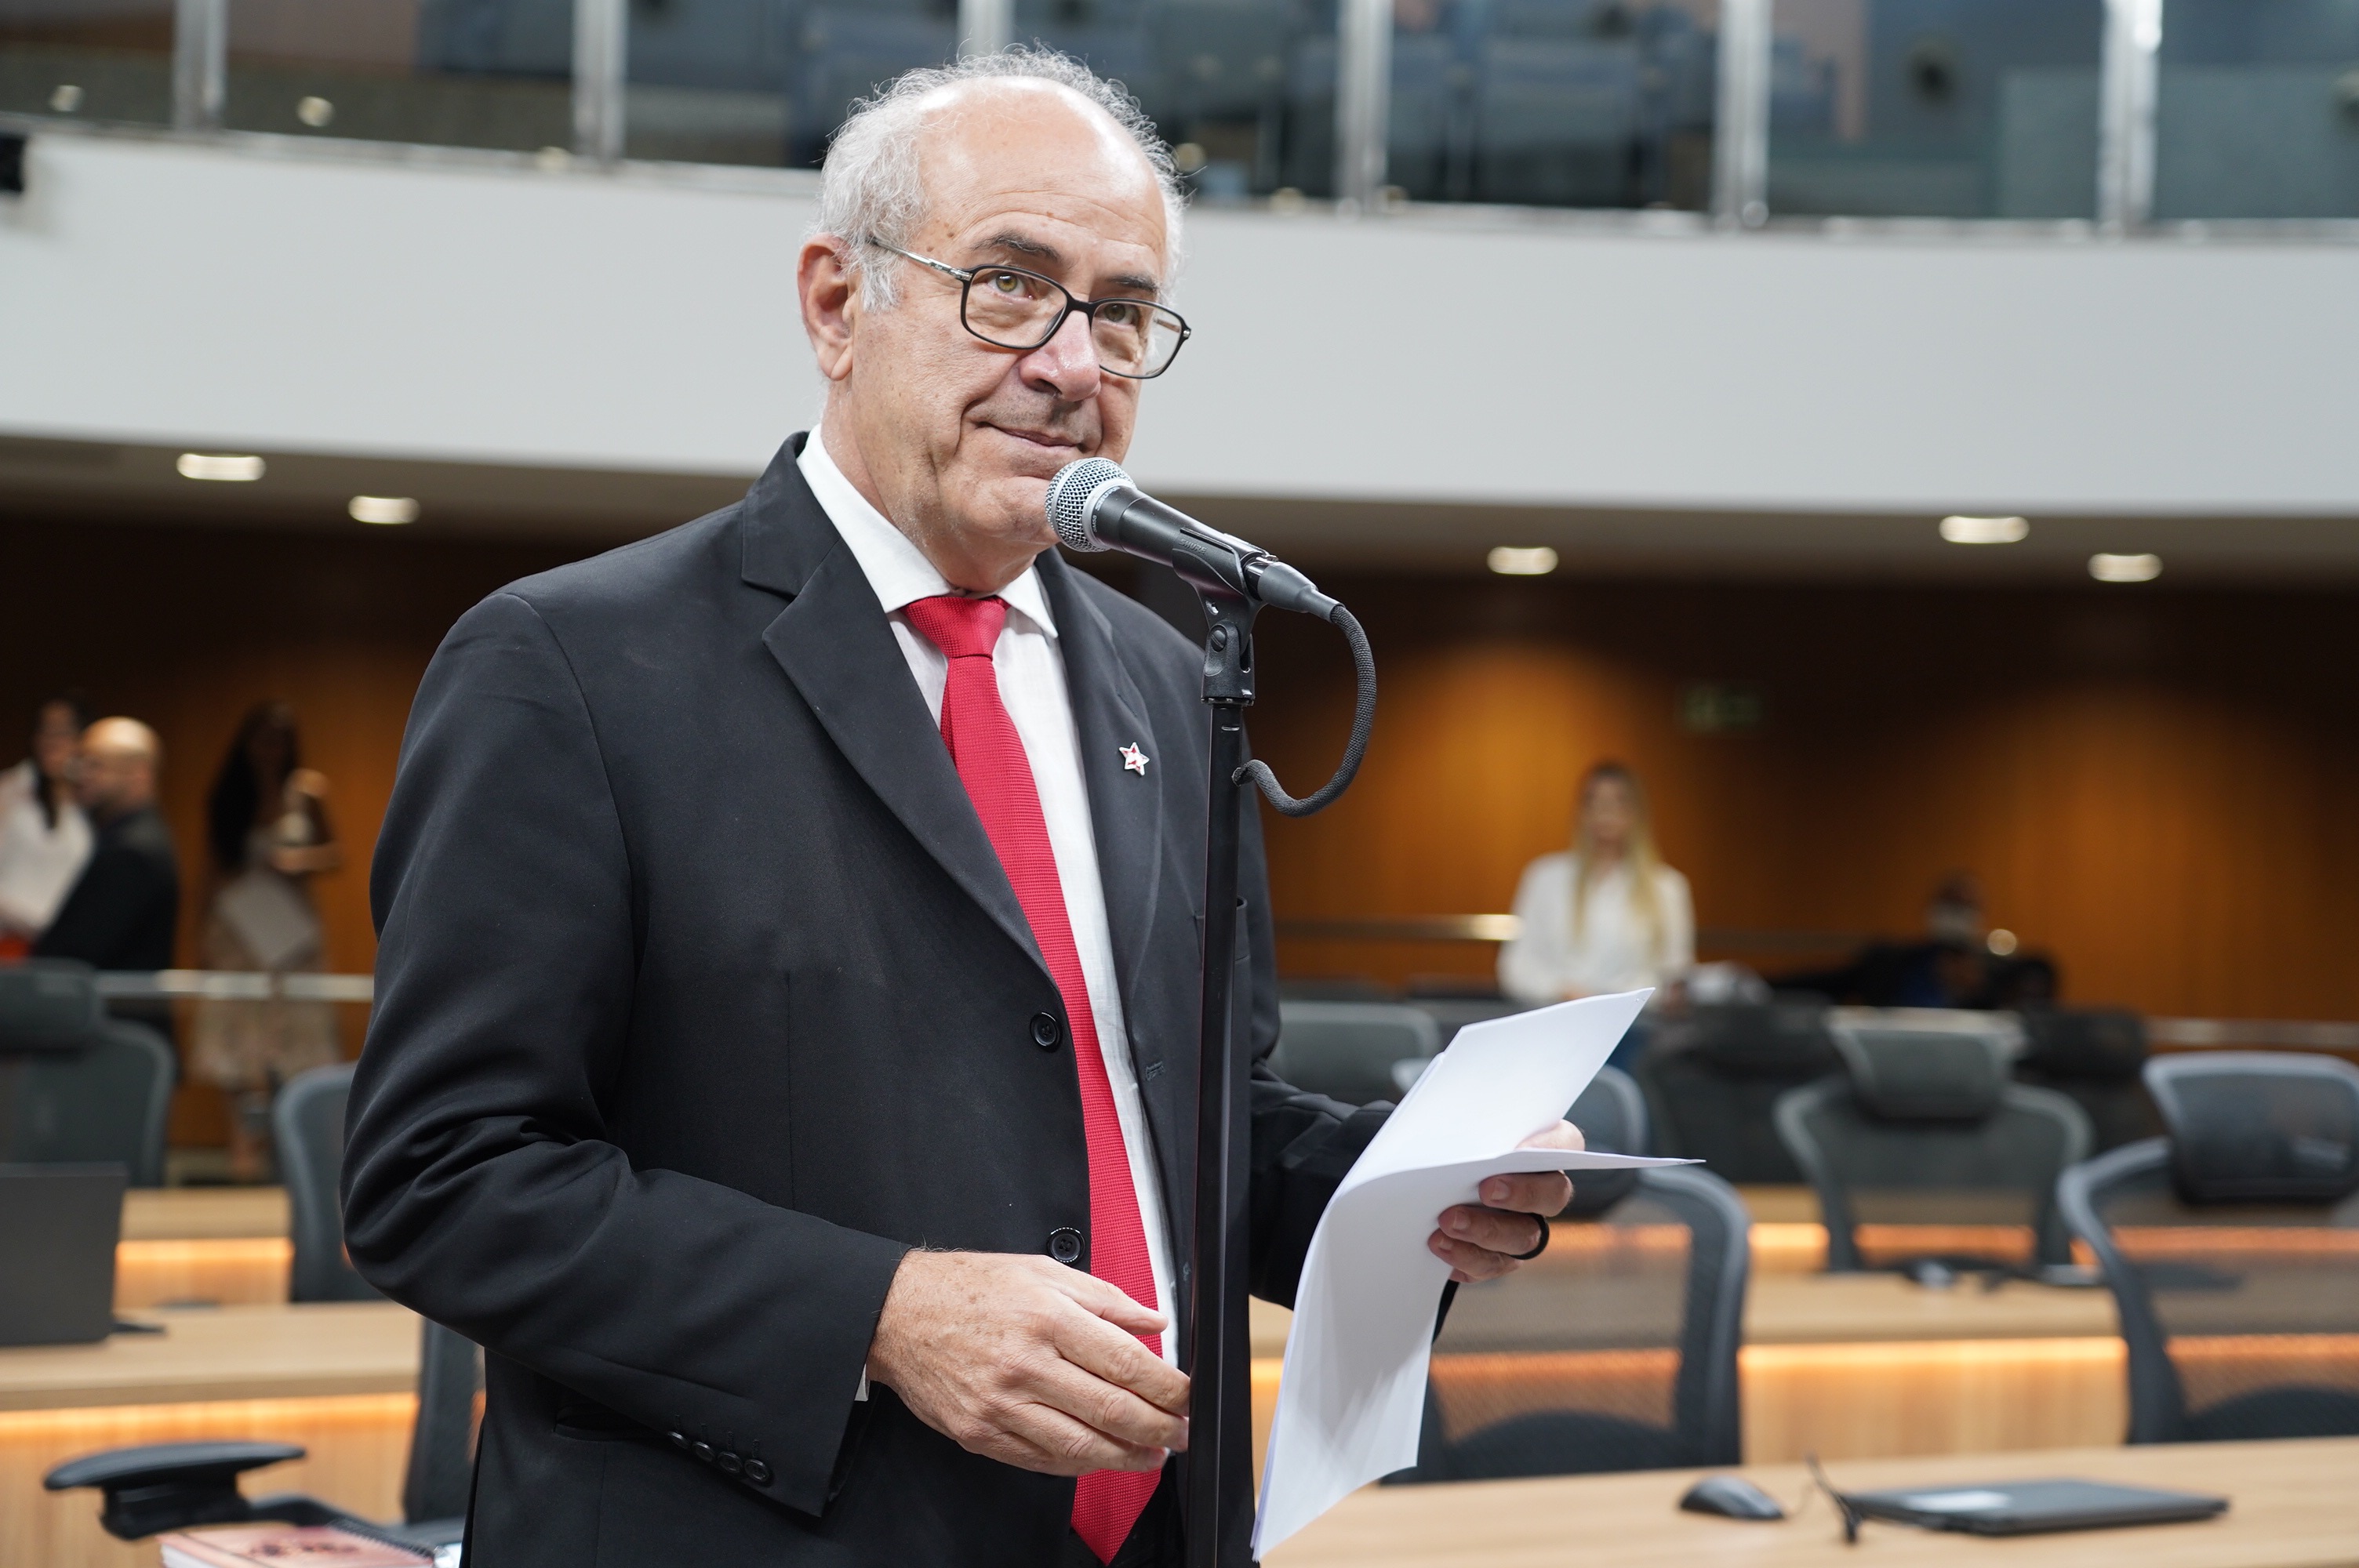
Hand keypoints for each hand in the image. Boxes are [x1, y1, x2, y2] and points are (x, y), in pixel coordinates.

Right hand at [865, 1250, 1188, 1476]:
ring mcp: (1001, 1404)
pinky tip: (1101, 1458)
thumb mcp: (1042, 1271)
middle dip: (1159, 1428)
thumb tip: (1153, 1322)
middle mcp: (1025, 1363)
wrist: (896, 1313)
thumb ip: (1105, 1298)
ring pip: (1080, 1446)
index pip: (1125, 1362)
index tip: (1187, 1396)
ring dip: (1126, 1456)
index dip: (1167, 1387)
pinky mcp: (980, 1433)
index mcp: (1047, 1316)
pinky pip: (1041, 1460)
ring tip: (1152, 1454)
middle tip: (1182, 1433)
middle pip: (1110, 1410)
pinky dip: (1079, 1465)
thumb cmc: (968, 1287)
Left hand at [1428, 1120, 1583, 1283]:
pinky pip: (1490, 1264)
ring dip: (1484, 1232)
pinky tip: (1441, 1246)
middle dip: (1520, 1196)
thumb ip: (1478, 1127)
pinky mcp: (1500, 1255)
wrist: (1436, 1173)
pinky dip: (1465, 1258)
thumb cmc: (1460, 1142)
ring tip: (1447, 1223)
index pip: (1563, 1145)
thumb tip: (1462, 1133)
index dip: (1546, 1149)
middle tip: (1486, 1190)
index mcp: (1545, 1149)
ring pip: (1521, 1238)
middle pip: (1551, 1198)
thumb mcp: (1468, 1125)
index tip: (1516, 1150)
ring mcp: (1526, 1227)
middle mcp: (1545, 1192)